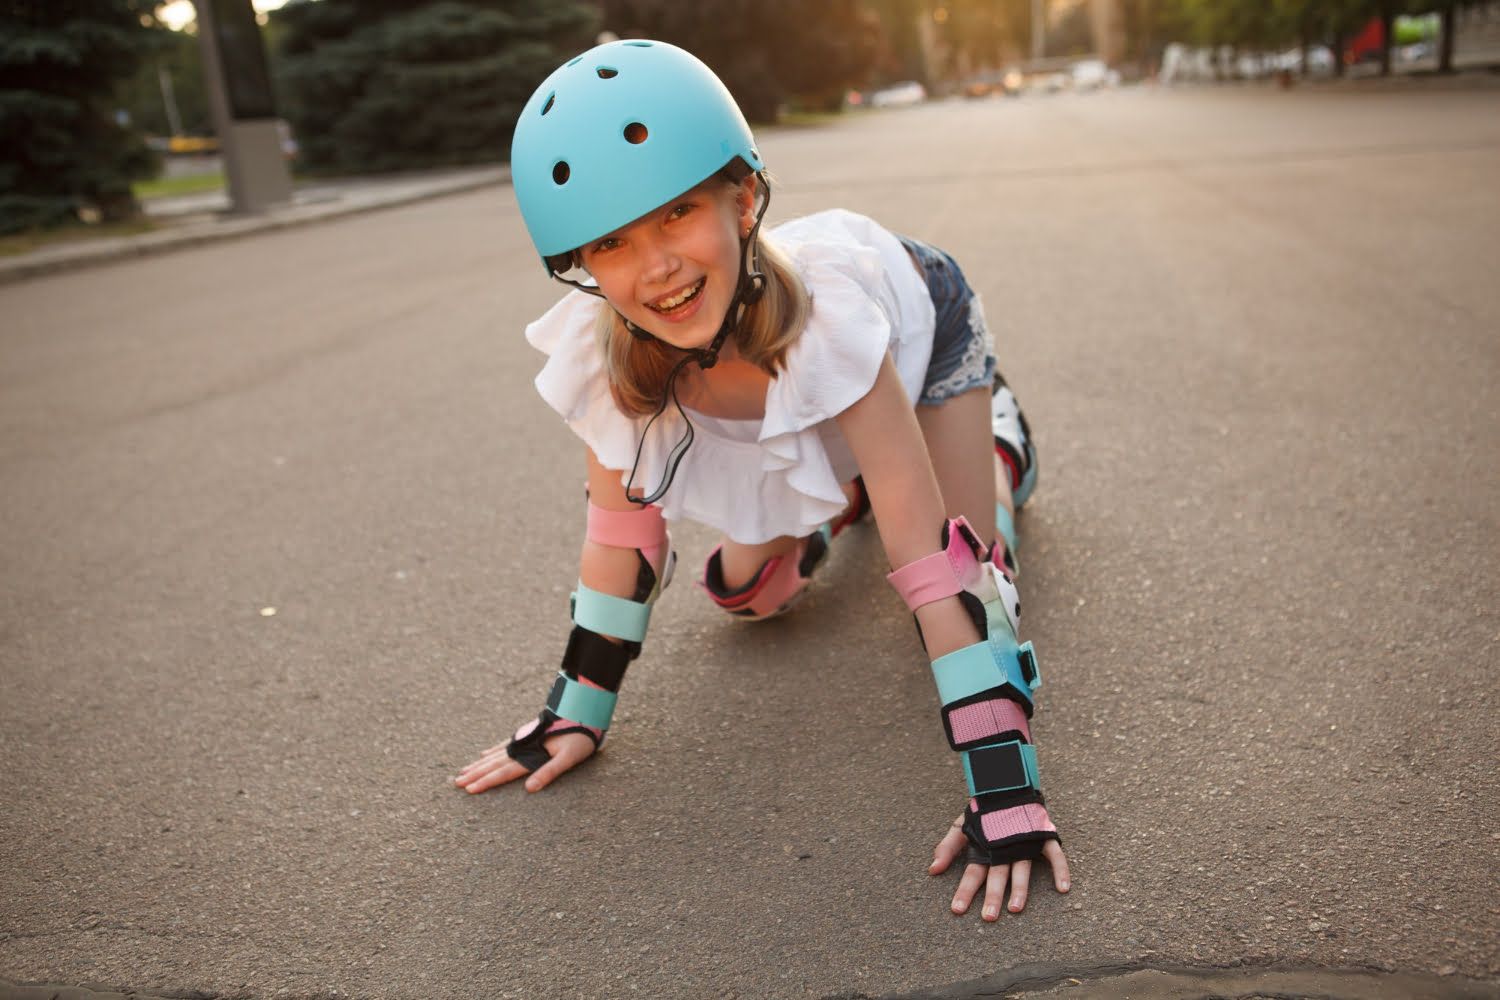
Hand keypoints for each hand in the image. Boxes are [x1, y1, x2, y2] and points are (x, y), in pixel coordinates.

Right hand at [454, 723, 596, 793]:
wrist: (581, 711)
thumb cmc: (579, 738)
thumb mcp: (568, 758)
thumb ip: (549, 772)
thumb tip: (529, 788)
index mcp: (530, 755)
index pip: (503, 772)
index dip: (486, 782)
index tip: (469, 789)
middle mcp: (522, 747)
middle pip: (494, 764)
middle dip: (475, 774)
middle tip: (457, 782)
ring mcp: (522, 740)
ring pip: (495, 755)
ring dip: (480, 764)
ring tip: (464, 771)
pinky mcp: (526, 734)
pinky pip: (504, 745)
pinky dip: (493, 751)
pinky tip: (483, 754)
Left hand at [929, 813, 1070, 917]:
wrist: (1005, 786)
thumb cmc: (984, 813)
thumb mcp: (961, 826)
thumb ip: (947, 847)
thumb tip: (932, 869)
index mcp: (984, 847)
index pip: (973, 873)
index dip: (965, 890)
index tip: (957, 909)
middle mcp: (1004, 848)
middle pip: (997, 875)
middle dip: (991, 896)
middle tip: (988, 917)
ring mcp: (1024, 843)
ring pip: (1022, 869)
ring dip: (1019, 888)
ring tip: (1015, 908)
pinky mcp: (1042, 836)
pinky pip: (1054, 855)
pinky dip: (1060, 870)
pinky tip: (1063, 888)